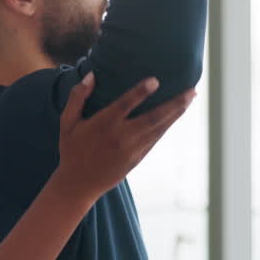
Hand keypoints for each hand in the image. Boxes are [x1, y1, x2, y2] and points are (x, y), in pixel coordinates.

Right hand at [54, 73, 194, 198]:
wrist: (78, 184)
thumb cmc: (72, 149)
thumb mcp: (67, 122)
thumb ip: (77, 97)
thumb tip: (92, 75)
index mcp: (103, 124)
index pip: (125, 104)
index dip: (141, 92)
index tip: (156, 80)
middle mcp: (121, 136)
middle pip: (153, 117)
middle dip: (174, 103)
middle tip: (192, 90)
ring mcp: (132, 149)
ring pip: (159, 128)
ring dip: (176, 113)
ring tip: (191, 98)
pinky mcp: (138, 158)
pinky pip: (156, 138)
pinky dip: (167, 125)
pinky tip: (176, 115)